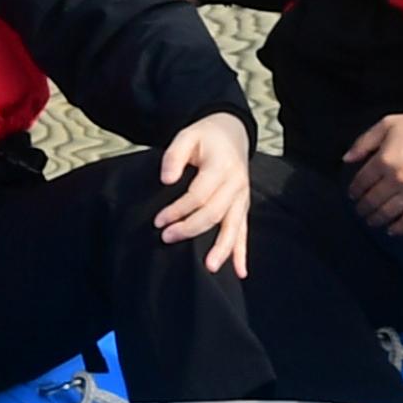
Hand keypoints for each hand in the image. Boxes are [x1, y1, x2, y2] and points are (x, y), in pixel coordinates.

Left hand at [153, 112, 251, 275]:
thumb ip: (174, 156)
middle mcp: (235, 183)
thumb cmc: (206, 136)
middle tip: (167, 238)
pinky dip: (241, 251)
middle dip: (190, 228)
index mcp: (221, 166)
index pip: (199, 194)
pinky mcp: (243, 205)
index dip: (178, 209)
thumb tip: (166, 180)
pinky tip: (240, 271)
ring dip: (222, 248)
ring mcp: (242, 196)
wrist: (232, 131)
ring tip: (210, 267)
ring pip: (233, 226)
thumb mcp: (186, 135)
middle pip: (215, 212)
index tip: (159, 220)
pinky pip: (243, 230)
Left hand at [344, 112, 402, 234]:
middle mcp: (397, 178)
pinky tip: (391, 230)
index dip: (354, 190)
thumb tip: (346, 160)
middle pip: (372, 200)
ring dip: (376, 219)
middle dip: (363, 207)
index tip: (352, 195)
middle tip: (360, 210)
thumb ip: (364, 142)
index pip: (362, 182)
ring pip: (387, 212)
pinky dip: (398, 228)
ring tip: (371, 220)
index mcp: (385, 159)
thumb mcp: (388, 124)